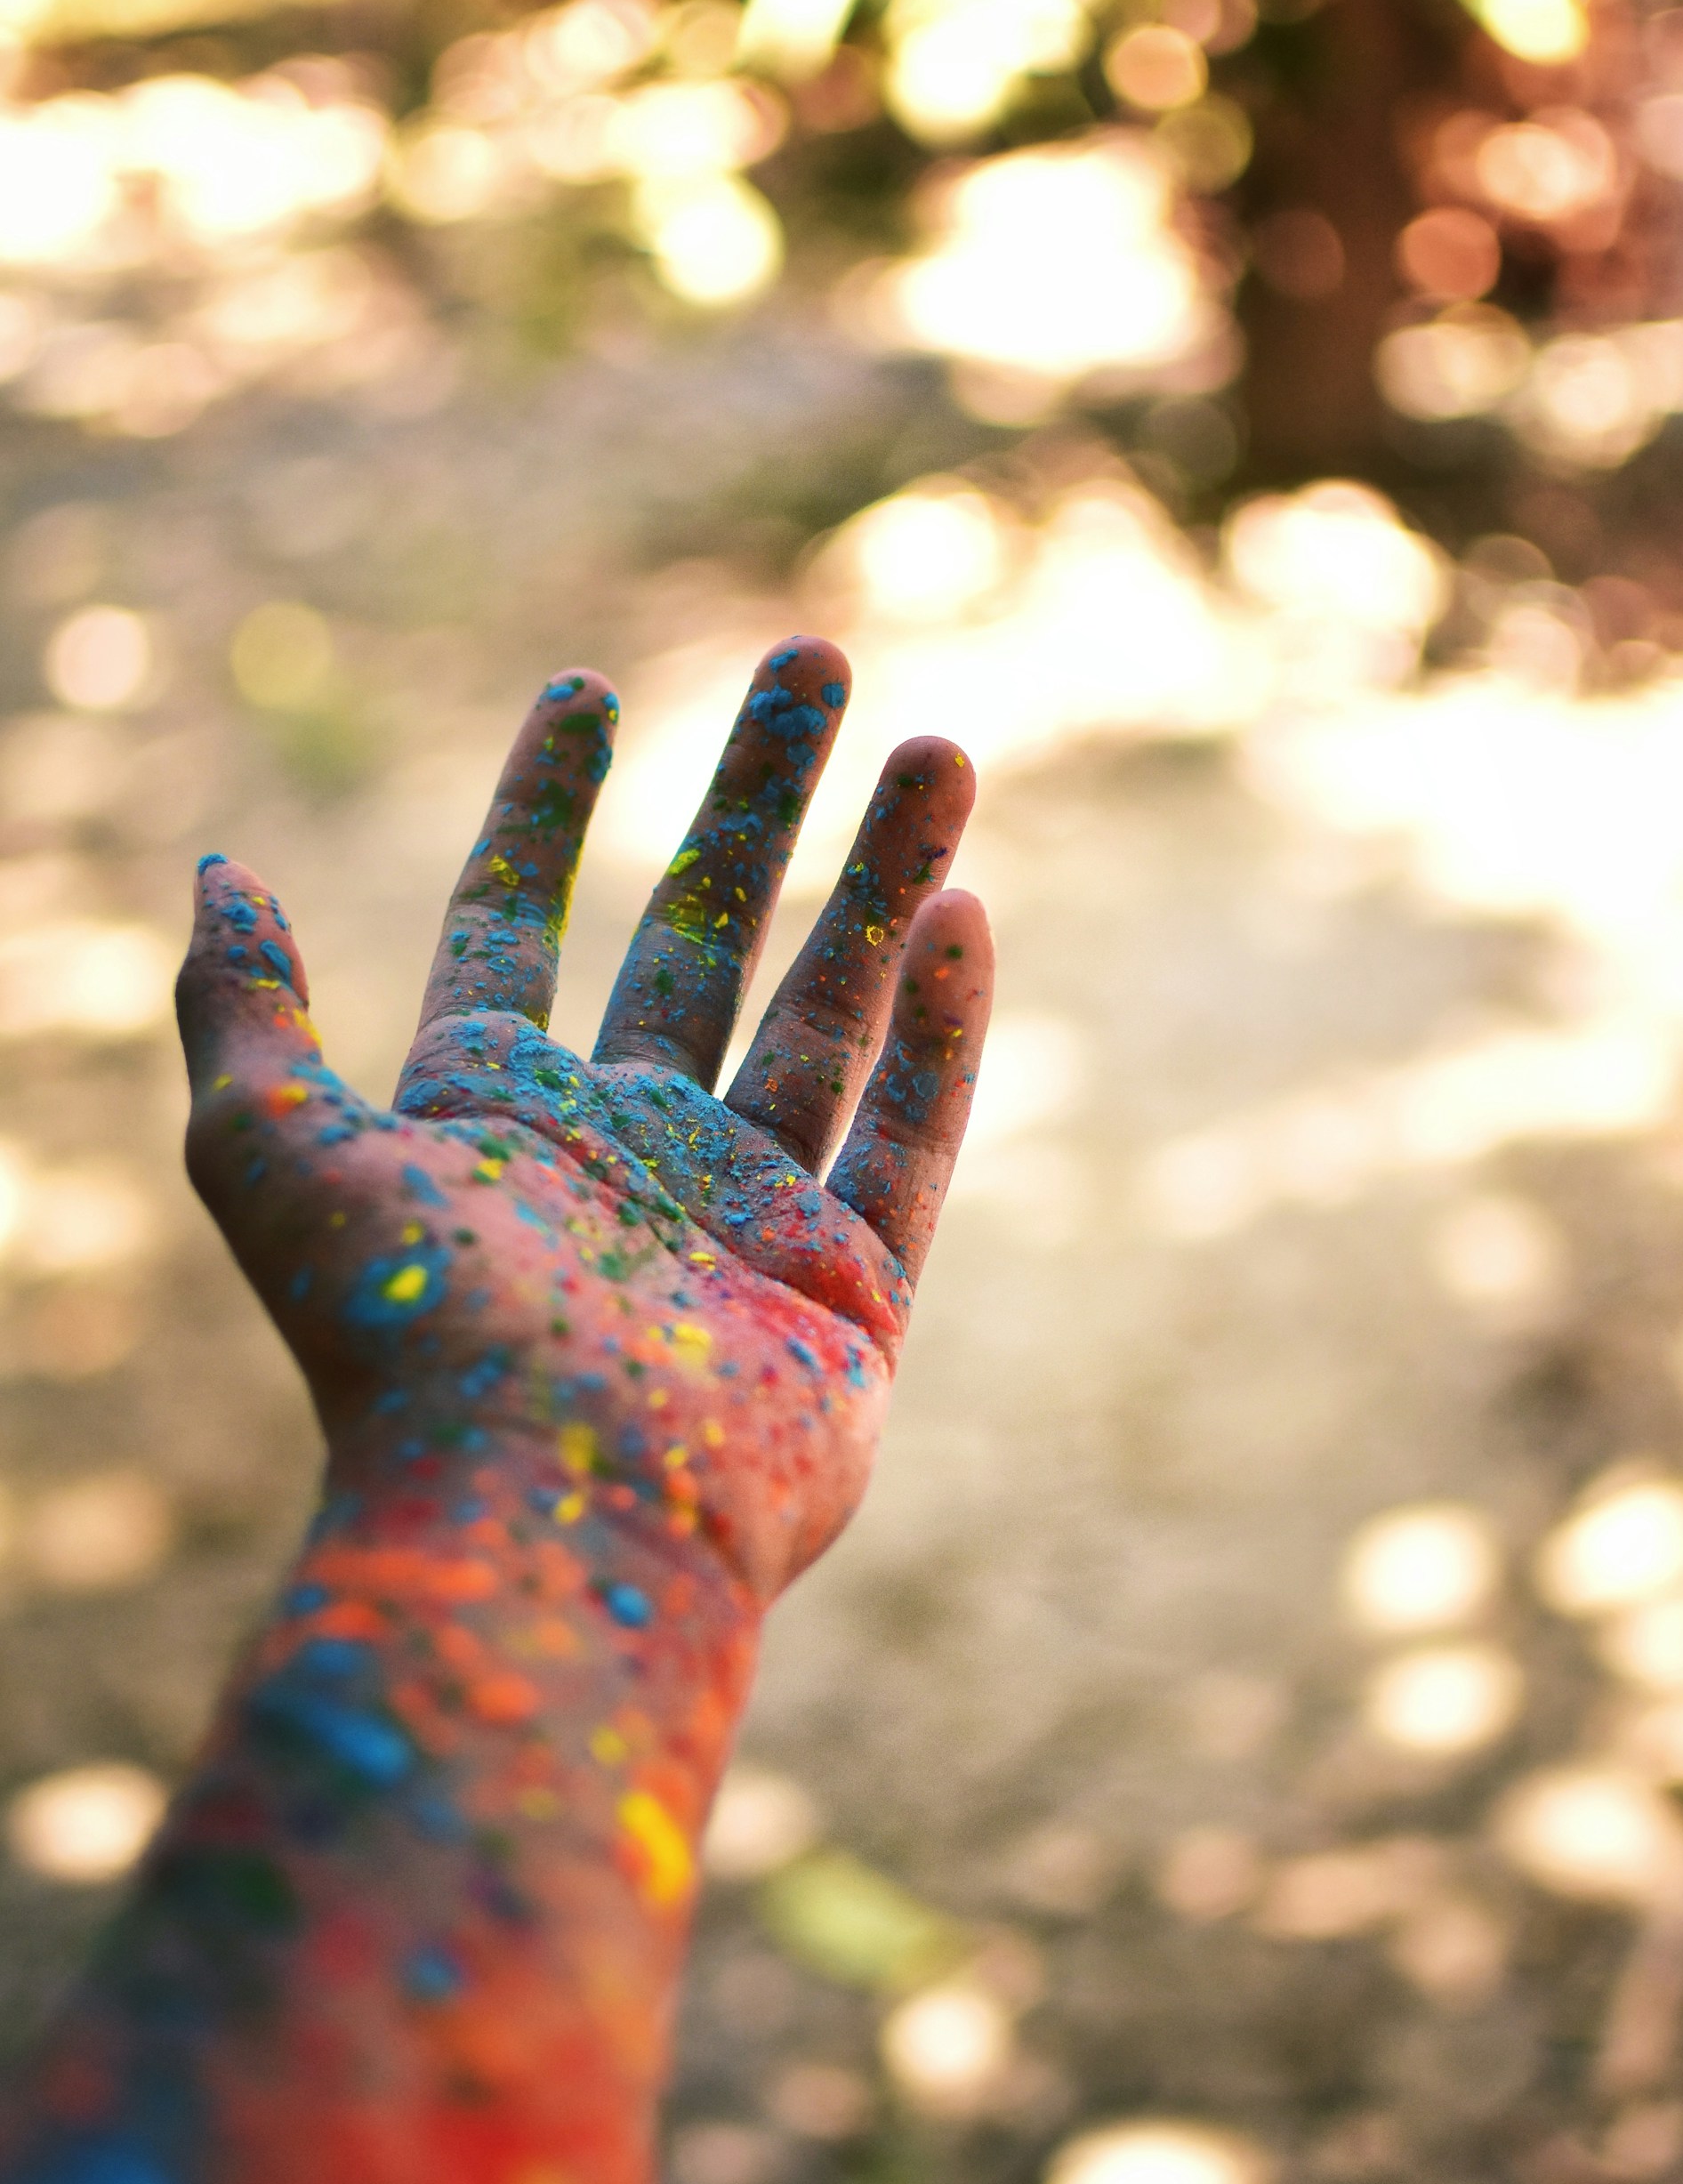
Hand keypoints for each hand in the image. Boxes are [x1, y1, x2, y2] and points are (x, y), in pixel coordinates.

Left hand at [175, 636, 991, 1604]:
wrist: (553, 1521)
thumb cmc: (407, 1340)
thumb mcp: (271, 1154)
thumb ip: (243, 1009)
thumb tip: (219, 870)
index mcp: (491, 1121)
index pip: (516, 926)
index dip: (543, 806)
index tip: (586, 686)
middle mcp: (624, 1159)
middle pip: (701, 938)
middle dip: (761, 799)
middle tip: (814, 662)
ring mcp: (744, 1224)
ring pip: (827, 1013)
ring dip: (881, 877)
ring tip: (940, 748)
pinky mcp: (849, 1296)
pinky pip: (905, 1137)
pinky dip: (938, 1030)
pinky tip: (962, 910)